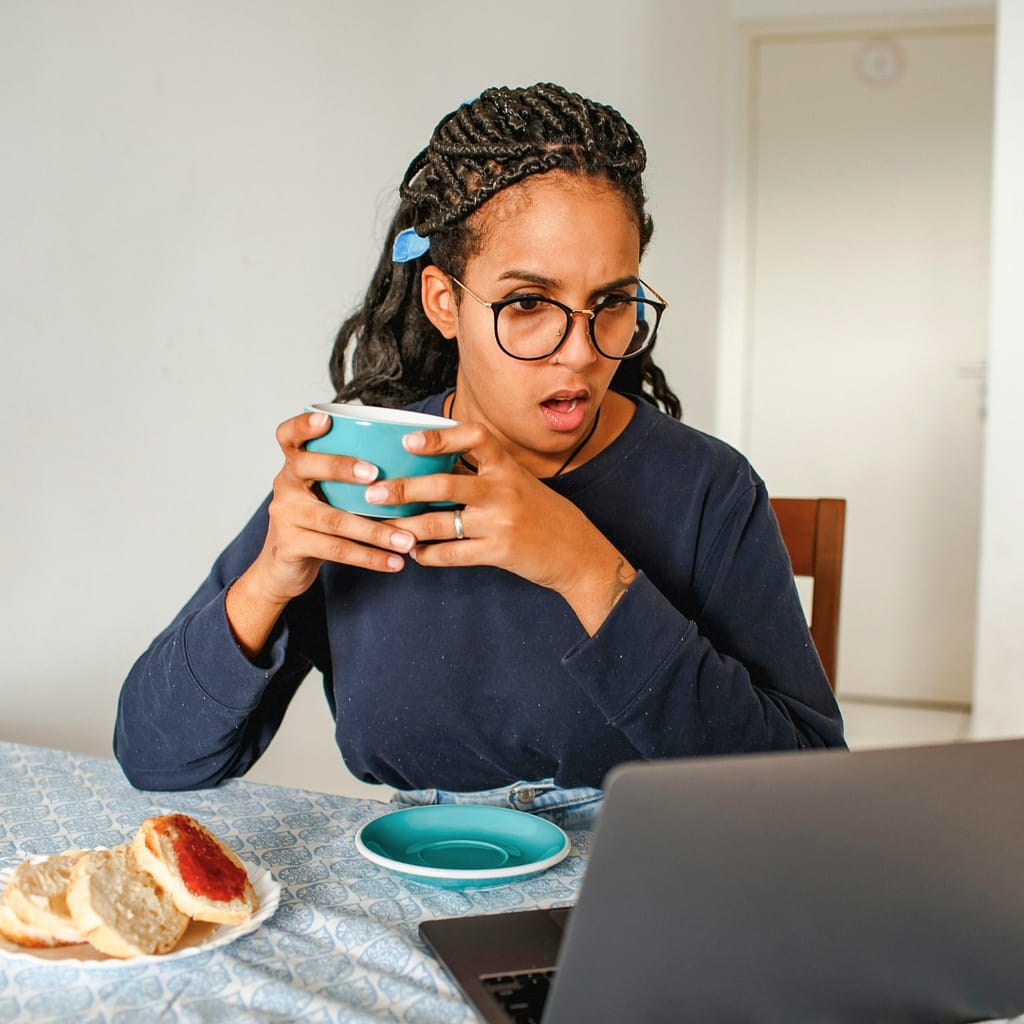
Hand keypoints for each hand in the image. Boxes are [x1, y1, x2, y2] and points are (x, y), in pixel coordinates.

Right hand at [226, 411, 418, 655]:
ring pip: (334, 519)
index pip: (289, 435)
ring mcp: (286, 516)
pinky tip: (395, 562)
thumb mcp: (326, 493)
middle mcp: (285, 485)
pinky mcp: (291, 546)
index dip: (304, 425)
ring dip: (377, 530)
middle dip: (343, 468)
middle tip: (377, 475)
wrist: (283, 568)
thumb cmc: (318, 522)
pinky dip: (370, 557)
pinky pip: (337, 550)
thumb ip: (351, 477)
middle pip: (309, 467)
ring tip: (408, 539)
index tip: (326, 419)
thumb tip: (414, 463)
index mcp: (295, 465)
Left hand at [363, 421, 636, 633]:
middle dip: (403, 490)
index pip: (474, 438)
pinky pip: (453, 555)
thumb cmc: (541, 512)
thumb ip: (481, 471)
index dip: (439, 438)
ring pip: (441, 524)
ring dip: (406, 528)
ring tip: (384, 529)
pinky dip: (428, 555)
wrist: (576, 551)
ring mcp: (501, 523)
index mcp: (507, 466)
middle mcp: (503, 490)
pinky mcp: (499, 553)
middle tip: (373, 493)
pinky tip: (415, 554)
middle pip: (444, 485)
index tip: (407, 440)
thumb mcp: (517, 481)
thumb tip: (430, 463)